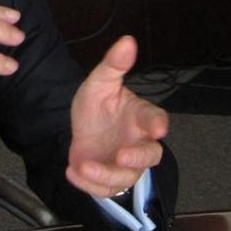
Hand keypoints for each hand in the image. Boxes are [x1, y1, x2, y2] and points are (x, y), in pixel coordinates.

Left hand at [66, 35, 167, 198]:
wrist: (81, 128)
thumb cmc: (99, 106)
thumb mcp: (100, 82)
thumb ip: (114, 64)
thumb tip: (127, 40)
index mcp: (141, 116)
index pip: (156, 120)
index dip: (158, 124)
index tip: (158, 127)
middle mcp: (138, 143)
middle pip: (150, 156)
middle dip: (137, 158)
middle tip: (121, 156)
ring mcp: (125, 165)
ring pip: (125, 178)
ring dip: (104, 175)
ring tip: (82, 166)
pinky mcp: (108, 180)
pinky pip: (104, 189)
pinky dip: (89, 185)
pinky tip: (72, 171)